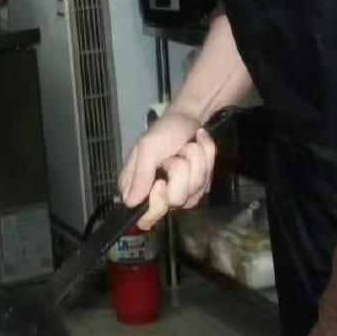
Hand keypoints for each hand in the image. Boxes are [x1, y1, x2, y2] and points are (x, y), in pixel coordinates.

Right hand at [117, 109, 214, 228]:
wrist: (189, 118)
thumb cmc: (164, 131)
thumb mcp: (147, 147)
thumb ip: (140, 174)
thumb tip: (130, 203)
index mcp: (138, 187)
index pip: (144, 217)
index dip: (157, 203)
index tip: (161, 183)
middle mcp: (158, 194)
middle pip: (175, 201)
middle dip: (180, 172)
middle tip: (174, 155)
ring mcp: (180, 192)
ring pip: (195, 191)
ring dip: (196, 162)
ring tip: (188, 146)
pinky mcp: (198, 187)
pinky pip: (207, 182)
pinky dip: (206, 159)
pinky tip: (198, 147)